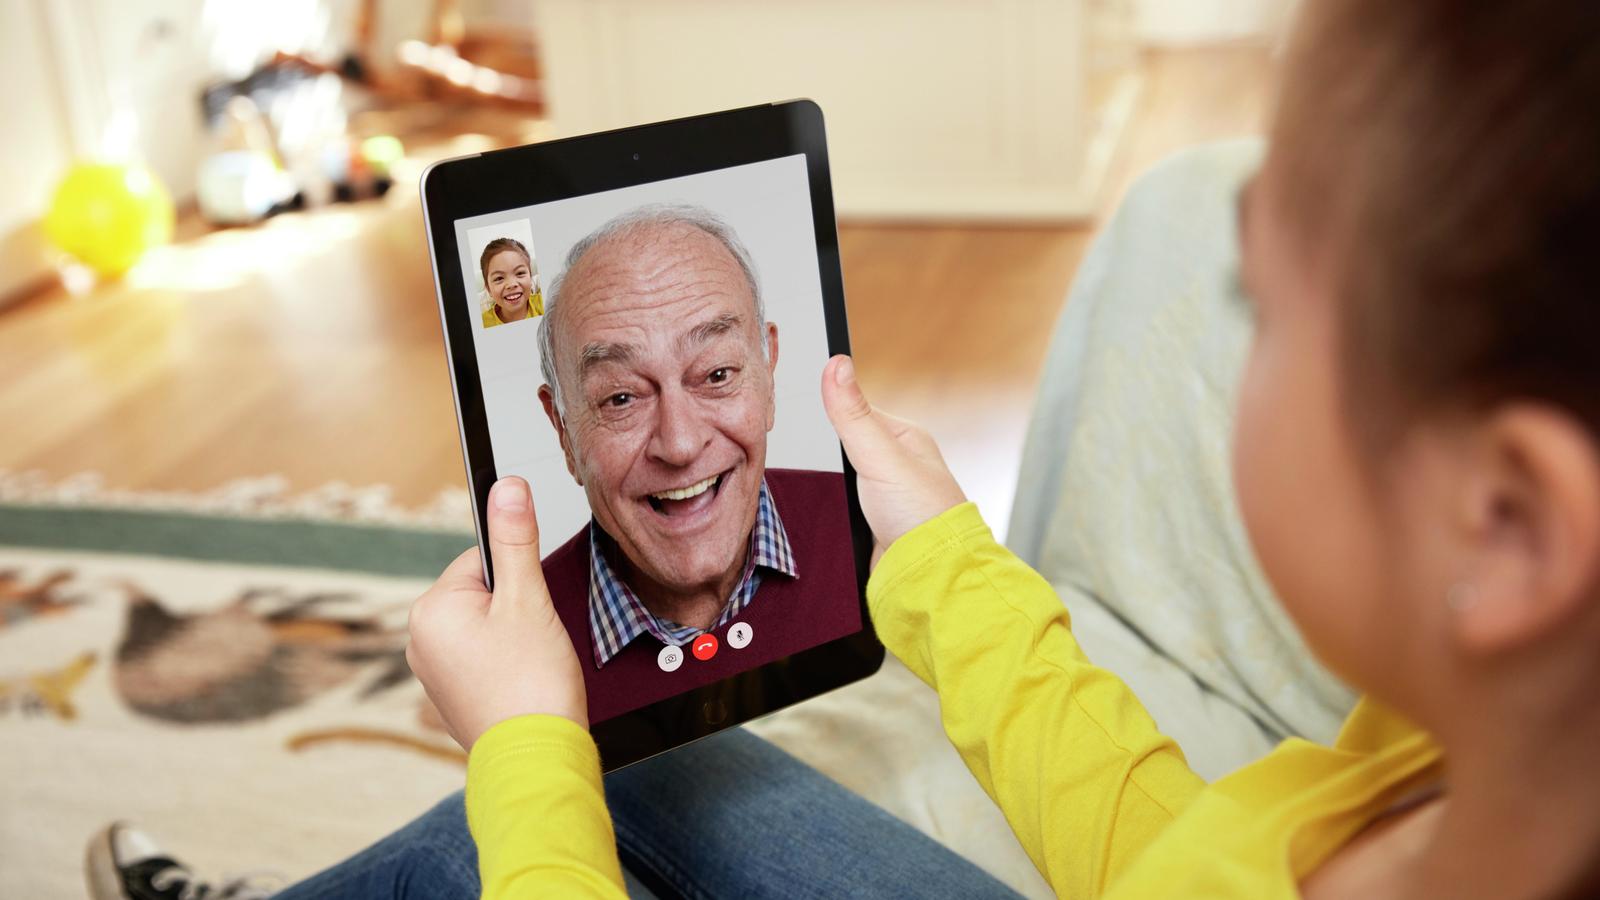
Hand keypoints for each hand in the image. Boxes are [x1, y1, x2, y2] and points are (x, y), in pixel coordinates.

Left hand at [406, 477, 586, 750]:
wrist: (535, 760)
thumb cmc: (531, 685)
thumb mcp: (528, 599)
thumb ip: (515, 538)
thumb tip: (506, 487)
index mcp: (432, 609)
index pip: (482, 560)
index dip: (519, 580)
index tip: (533, 608)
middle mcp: (421, 639)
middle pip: (483, 593)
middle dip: (517, 610)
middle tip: (535, 642)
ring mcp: (433, 671)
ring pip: (485, 626)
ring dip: (513, 638)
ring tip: (530, 667)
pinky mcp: (450, 696)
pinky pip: (482, 659)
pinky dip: (506, 666)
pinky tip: (521, 685)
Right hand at [821, 355, 967, 566]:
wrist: (929, 574)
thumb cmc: (922, 514)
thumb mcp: (881, 456)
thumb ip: (853, 414)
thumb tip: (836, 364)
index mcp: (905, 439)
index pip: (857, 412)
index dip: (833, 413)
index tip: (809, 406)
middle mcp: (897, 464)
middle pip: (846, 449)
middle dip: (831, 458)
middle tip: (820, 461)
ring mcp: (886, 495)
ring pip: (843, 481)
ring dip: (834, 490)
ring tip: (831, 494)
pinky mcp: (873, 524)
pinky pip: (844, 509)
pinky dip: (837, 513)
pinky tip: (835, 516)